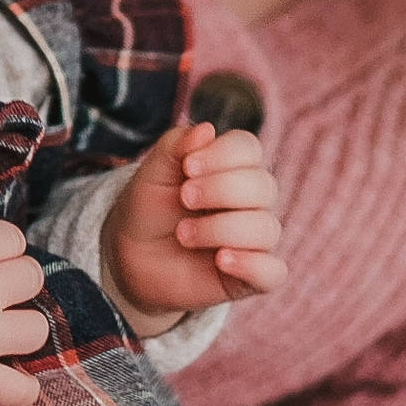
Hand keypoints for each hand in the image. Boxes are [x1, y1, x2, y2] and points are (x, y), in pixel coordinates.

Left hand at [103, 122, 285, 334]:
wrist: (132, 256)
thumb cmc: (149, 208)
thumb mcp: (152, 173)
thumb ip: (174, 146)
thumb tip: (207, 129)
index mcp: (231, 168)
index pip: (249, 148)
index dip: (222, 154)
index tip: (188, 167)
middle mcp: (251, 201)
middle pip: (263, 186)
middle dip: (220, 190)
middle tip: (183, 198)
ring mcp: (254, 239)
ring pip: (266, 228)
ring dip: (220, 228)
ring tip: (183, 234)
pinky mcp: (253, 276)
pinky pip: (273, 271)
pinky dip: (250, 265)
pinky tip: (220, 260)